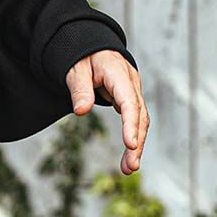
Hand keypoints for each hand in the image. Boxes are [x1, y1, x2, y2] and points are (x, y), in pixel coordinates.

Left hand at [66, 49, 148, 173]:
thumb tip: (81, 111)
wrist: (92, 48)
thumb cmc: (82, 57)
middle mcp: (131, 83)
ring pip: (141, 120)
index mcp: (118, 72)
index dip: (130, 122)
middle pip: (139, 114)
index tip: (130, 143)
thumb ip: (79, 89)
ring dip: (137, 145)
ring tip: (128, 169)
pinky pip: (135, 121)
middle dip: (137, 141)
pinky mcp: (130, 101)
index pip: (128, 100)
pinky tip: (128, 159)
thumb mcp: (75, 69)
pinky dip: (133, 139)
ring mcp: (133, 92)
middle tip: (131, 166)